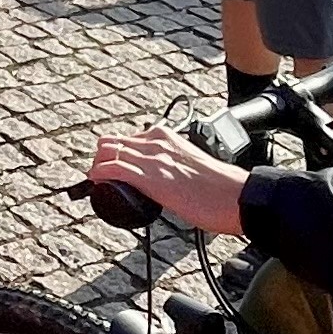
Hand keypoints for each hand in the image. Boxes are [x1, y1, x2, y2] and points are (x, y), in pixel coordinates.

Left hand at [82, 129, 249, 238]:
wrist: (237, 196)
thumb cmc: (222, 187)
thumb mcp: (191, 165)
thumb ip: (177, 165)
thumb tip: (169, 181)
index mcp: (168, 137)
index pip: (130, 138)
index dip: (115, 153)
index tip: (111, 165)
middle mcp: (157, 142)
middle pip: (113, 141)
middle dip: (101, 157)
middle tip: (101, 175)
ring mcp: (153, 159)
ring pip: (108, 151)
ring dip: (97, 165)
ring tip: (97, 181)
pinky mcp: (151, 178)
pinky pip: (113, 169)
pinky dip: (98, 174)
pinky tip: (95, 183)